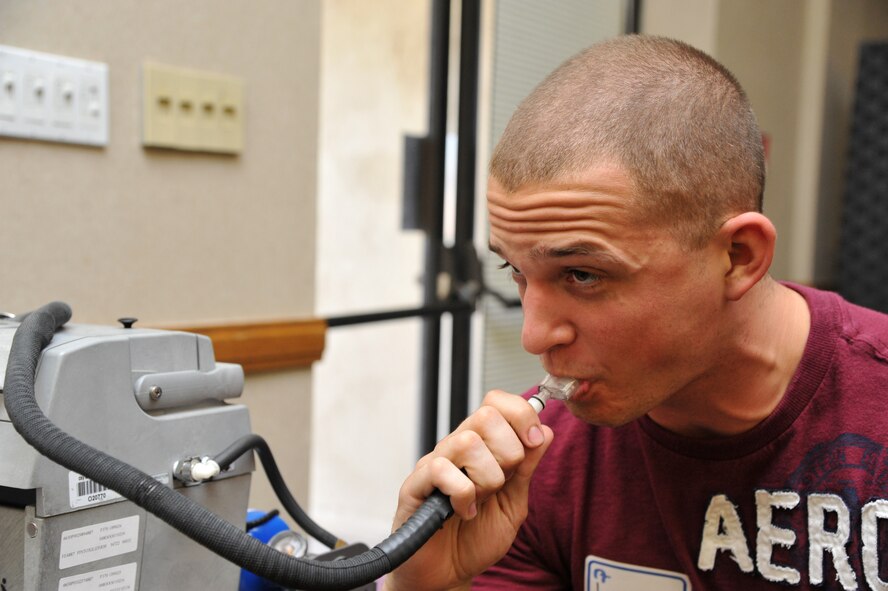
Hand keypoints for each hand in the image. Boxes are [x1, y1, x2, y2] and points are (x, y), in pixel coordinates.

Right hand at [383, 390, 554, 590]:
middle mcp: (456, 449)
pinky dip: (462, 495)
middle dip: (508, 452)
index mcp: (481, 447)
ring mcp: (434, 465)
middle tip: (502, 482)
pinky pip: (441, 470)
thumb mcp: (514, 503)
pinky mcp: (415, 486)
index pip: (497, 403)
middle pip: (486, 416)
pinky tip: (464, 512)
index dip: (521, 415)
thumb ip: (527, 469)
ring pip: (467, 441)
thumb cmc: (475, 539)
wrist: (447, 573)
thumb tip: (544, 431)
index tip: (533, 441)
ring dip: (486, 477)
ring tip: (481, 500)